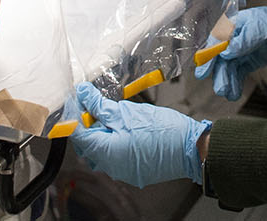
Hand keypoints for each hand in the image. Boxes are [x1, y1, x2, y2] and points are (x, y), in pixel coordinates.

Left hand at [69, 83, 211, 186]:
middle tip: (95, 103)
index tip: (78, 99)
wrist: (191, 148)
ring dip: (102, 133)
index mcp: (105, 153)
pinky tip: (124, 128)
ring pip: (102, 151)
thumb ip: (101, 106)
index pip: (78, 134)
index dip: (75, 114)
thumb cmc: (163, 131)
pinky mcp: (134, 171)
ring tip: (111, 115)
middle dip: (88, 123)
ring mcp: (123, 172)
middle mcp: (111, 167)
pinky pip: (116, 157)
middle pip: (88, 144)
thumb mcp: (127, 113)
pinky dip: (115, 142)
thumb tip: (84, 95)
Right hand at [193, 4, 266, 100]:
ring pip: (228, 70)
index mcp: (229, 28)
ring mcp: (237, 53)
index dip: (207, 58)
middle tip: (220, 89)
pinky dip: (235, 84)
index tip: (203, 73)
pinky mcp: (245, 63)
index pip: (214, 44)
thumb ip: (243, 40)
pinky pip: (237, 75)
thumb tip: (226, 52)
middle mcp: (230, 42)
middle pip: (220, 60)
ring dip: (227, 82)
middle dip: (220, 75)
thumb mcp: (258, 28)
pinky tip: (234, 94)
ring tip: (229, 95)